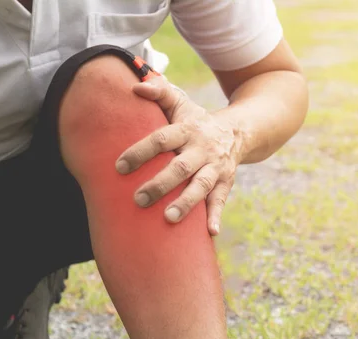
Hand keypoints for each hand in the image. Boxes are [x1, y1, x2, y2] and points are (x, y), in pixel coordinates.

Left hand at [115, 76, 240, 235]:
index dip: (141, 152)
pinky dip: (216, 216)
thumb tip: (136, 87)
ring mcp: (216, 167)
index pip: (161, 139)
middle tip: (138, 199)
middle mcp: (202, 149)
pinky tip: (210, 232)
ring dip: (186, 202)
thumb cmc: (197, 121)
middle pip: (181, 167)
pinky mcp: (226, 182)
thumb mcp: (181, 104)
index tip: (119, 167)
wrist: (238, 131)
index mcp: (187, 130)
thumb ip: (160, 92)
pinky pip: (221, 200)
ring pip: (202, 186)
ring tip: (168, 218)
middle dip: (160, 184)